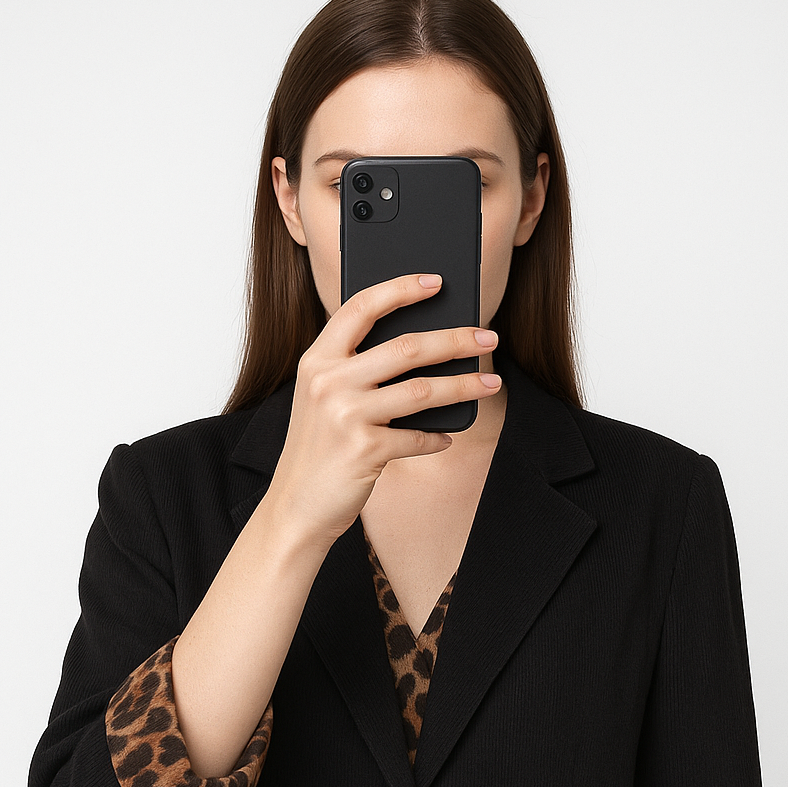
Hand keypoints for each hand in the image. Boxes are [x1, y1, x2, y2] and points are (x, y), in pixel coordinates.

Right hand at [265, 272, 501, 549]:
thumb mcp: (322, 399)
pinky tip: (447, 437)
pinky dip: (437, 438)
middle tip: (488, 337)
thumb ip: (355, 369)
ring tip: (490, 383)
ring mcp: (346, 415)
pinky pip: (417, 437)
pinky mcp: (364, 450)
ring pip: (421, 390)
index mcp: (317, 360)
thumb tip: (422, 347)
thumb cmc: (318, 449)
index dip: (399, 289)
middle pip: (405, 347)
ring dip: (463, 385)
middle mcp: (328, 382)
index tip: (436, 281)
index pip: (361, 308)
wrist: (296, 505)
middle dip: (455, 339)